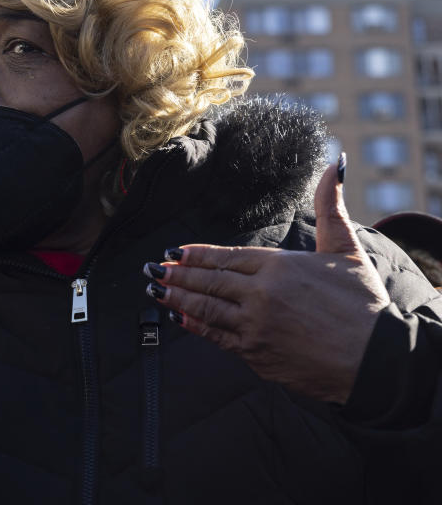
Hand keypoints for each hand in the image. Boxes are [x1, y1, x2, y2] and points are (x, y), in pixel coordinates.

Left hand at [142, 157, 389, 403]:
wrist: (377, 360)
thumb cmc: (363, 303)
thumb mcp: (345, 248)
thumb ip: (329, 206)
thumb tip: (331, 165)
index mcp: (277, 265)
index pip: (224, 256)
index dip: (194, 254)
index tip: (171, 252)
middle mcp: (259, 294)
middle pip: (207, 281)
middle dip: (175, 275)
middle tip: (149, 269)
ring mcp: (254, 326)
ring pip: (205, 308)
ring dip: (176, 298)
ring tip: (154, 290)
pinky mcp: (256, 354)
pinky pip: (216, 337)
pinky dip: (195, 326)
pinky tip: (180, 318)